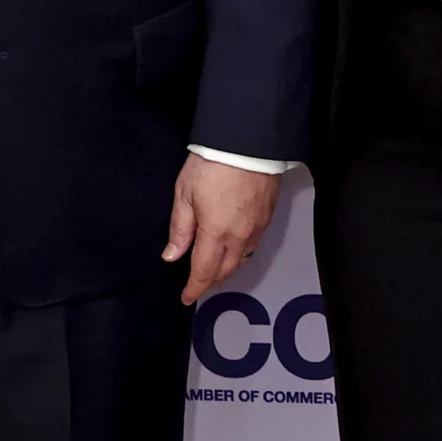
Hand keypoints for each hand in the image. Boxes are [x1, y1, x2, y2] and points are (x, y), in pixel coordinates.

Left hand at [163, 153, 281, 305]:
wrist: (249, 142)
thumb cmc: (212, 165)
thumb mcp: (185, 194)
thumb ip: (180, 228)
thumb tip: (172, 255)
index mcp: (216, 233)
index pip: (204, 271)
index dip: (195, 288)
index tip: (186, 297)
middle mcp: (240, 235)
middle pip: (227, 269)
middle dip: (212, 280)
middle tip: (199, 284)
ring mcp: (258, 225)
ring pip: (243, 257)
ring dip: (228, 267)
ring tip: (216, 267)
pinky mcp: (269, 213)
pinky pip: (255, 241)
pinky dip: (242, 251)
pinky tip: (235, 245)